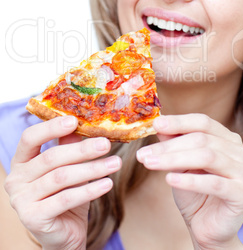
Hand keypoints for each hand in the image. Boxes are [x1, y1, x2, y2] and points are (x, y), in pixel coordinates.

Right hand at [5, 116, 121, 249]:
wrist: (63, 234)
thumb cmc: (65, 194)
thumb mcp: (69, 166)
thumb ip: (69, 145)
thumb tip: (83, 121)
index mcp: (21, 161)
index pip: (30, 137)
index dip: (51, 127)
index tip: (74, 120)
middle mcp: (16, 179)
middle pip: (51, 158)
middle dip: (82, 150)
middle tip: (106, 143)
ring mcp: (21, 200)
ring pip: (61, 177)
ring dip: (92, 169)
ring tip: (115, 163)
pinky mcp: (33, 217)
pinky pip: (65, 199)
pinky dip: (89, 190)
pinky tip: (107, 183)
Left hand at [137, 114, 242, 248]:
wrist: (207, 228)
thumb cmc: (195, 193)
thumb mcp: (181, 164)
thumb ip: (174, 142)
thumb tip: (159, 124)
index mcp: (228, 139)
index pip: (203, 122)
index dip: (178, 122)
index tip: (155, 124)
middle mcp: (241, 152)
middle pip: (201, 139)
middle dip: (169, 146)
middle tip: (143, 154)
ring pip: (207, 157)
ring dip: (174, 159)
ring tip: (150, 164)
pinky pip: (214, 183)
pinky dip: (189, 180)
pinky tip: (169, 180)